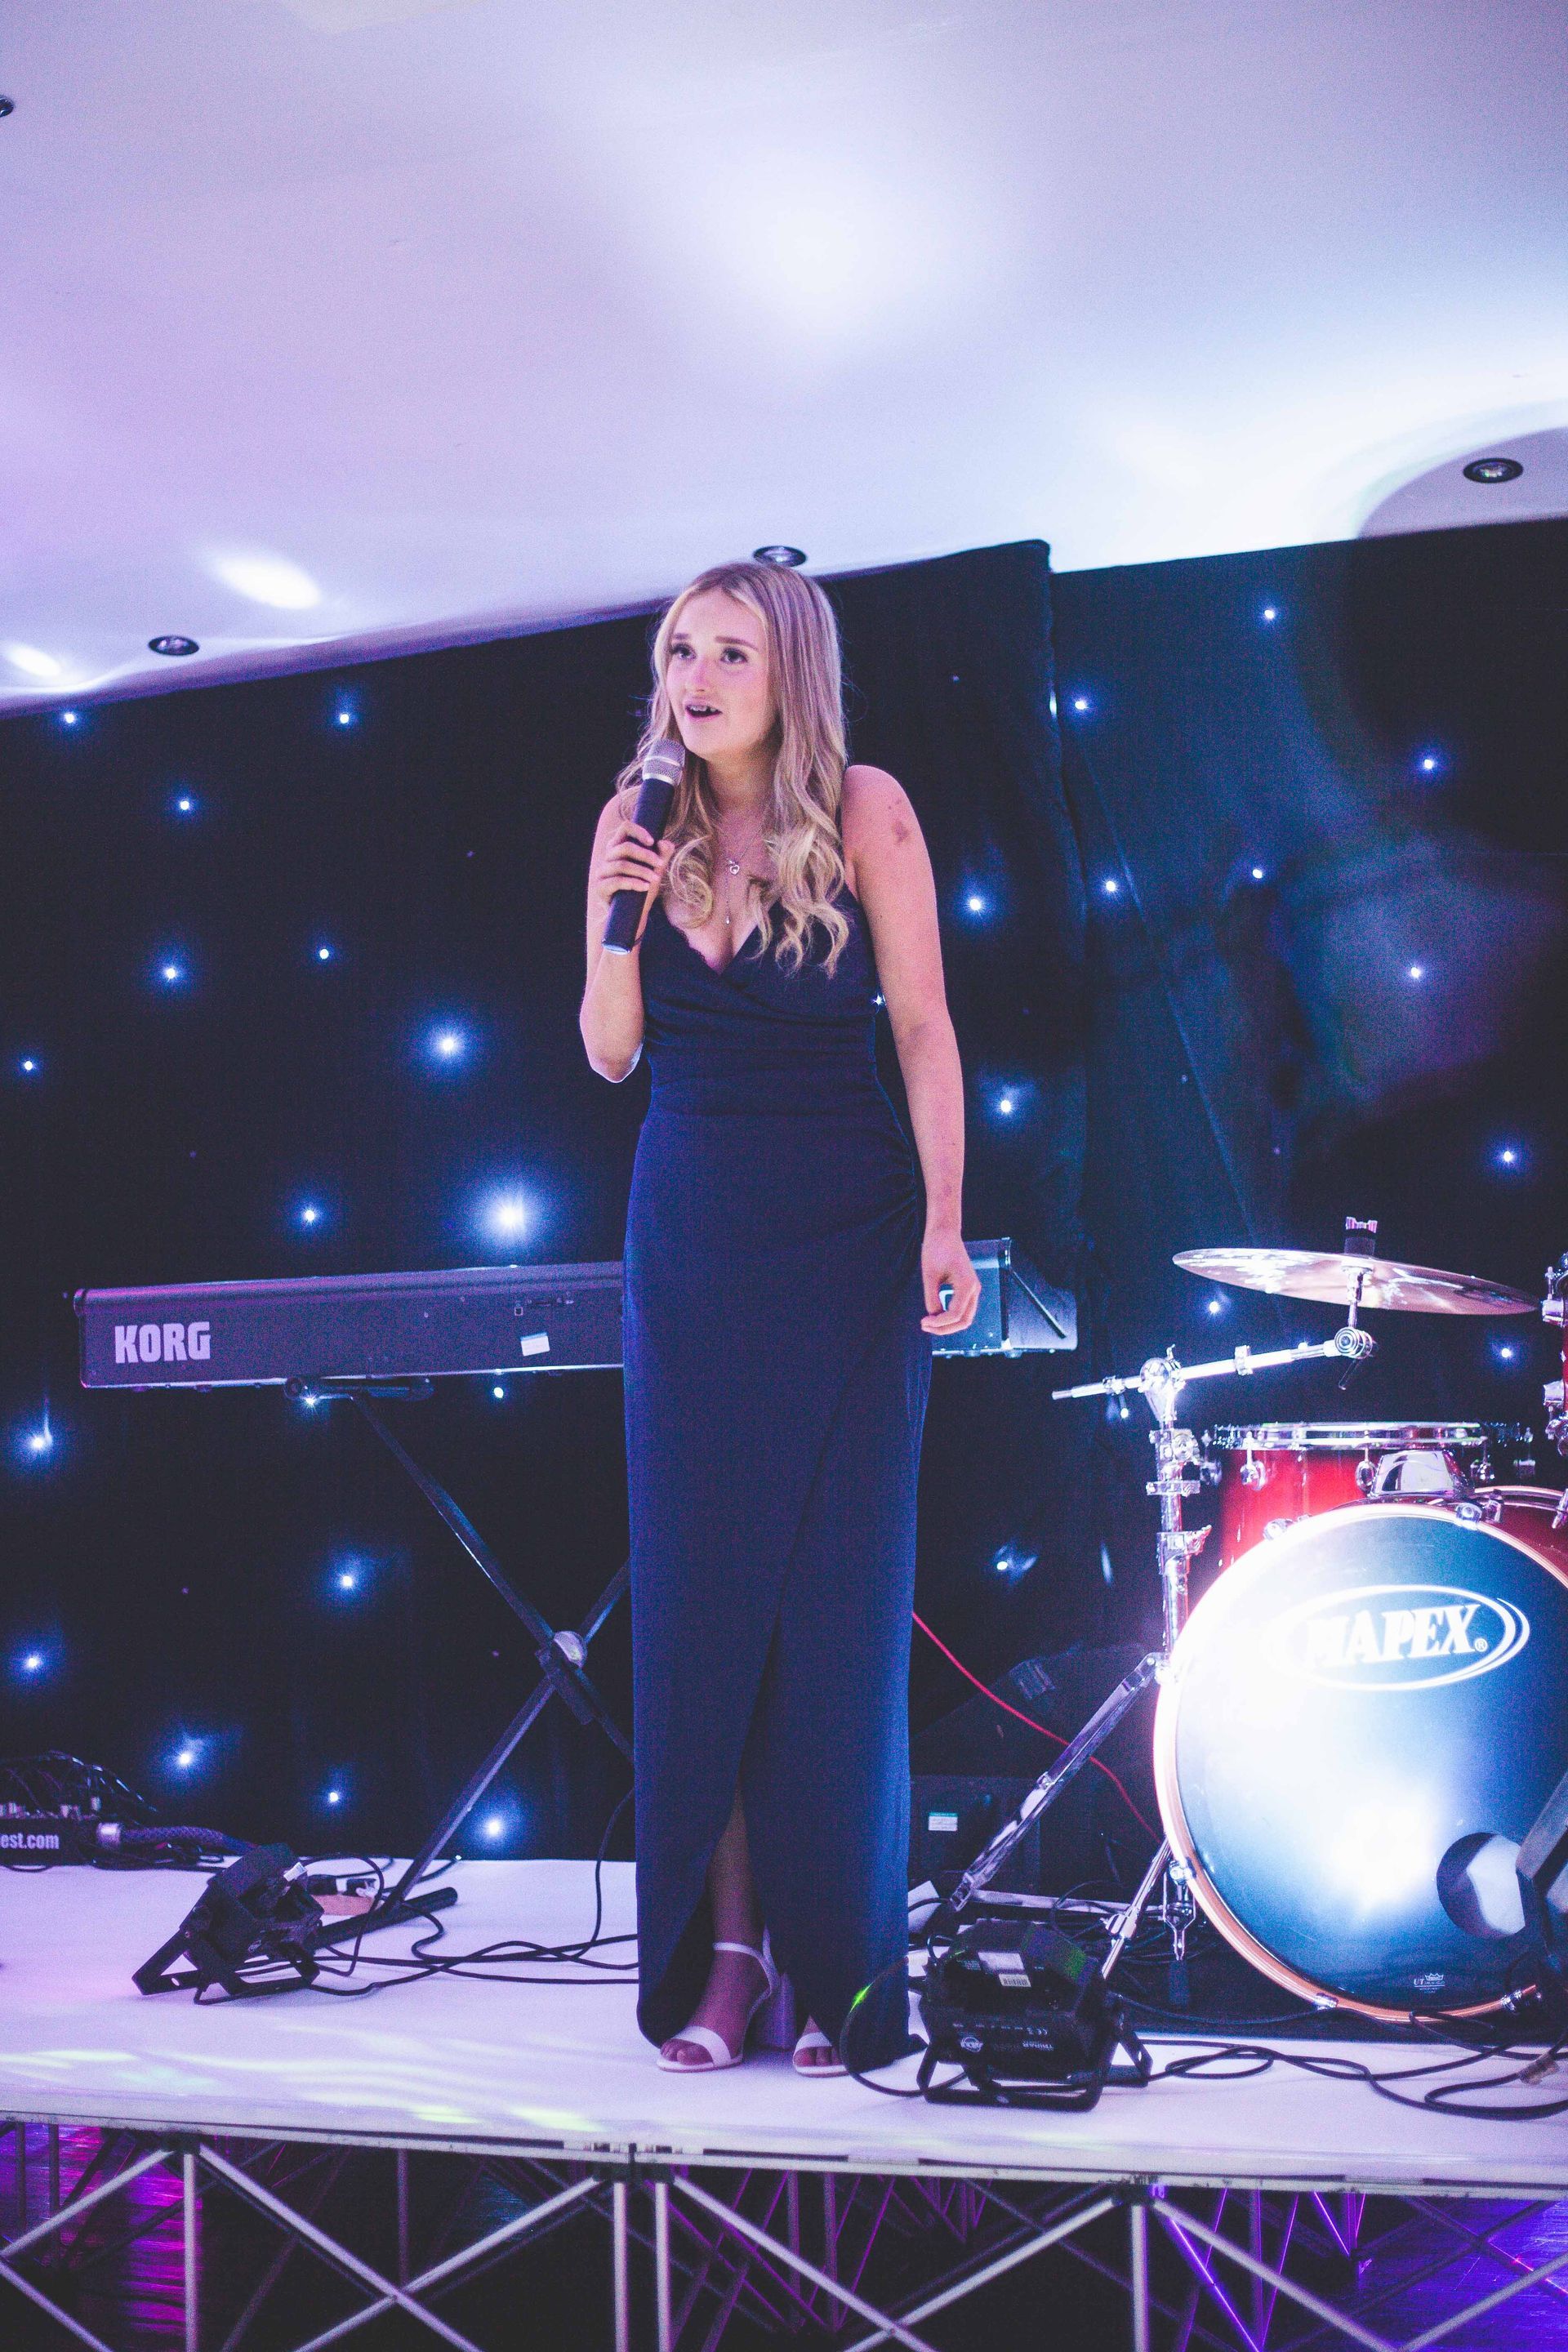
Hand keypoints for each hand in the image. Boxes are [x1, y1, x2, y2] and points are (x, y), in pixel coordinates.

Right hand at [590, 821, 674, 942]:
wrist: (632, 916)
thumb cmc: (642, 890)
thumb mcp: (655, 872)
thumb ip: (662, 857)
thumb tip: (666, 843)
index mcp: (618, 847)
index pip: (625, 828)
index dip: (638, 831)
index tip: (652, 841)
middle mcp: (607, 857)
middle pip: (624, 847)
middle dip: (645, 855)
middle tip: (660, 864)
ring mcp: (601, 872)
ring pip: (622, 865)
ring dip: (642, 871)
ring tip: (656, 879)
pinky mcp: (600, 888)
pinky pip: (617, 881)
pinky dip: (634, 883)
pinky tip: (646, 887)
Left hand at [920, 1227, 980, 1334]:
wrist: (944, 1232)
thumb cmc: (937, 1249)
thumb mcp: (930, 1275)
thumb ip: (932, 1298)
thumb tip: (932, 1316)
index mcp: (966, 1285)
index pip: (955, 1315)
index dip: (939, 1323)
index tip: (923, 1322)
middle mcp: (974, 1289)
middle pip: (964, 1321)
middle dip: (945, 1328)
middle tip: (925, 1326)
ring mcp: (972, 1289)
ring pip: (965, 1317)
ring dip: (948, 1324)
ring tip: (929, 1323)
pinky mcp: (967, 1287)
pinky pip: (962, 1309)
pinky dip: (950, 1316)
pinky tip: (935, 1315)